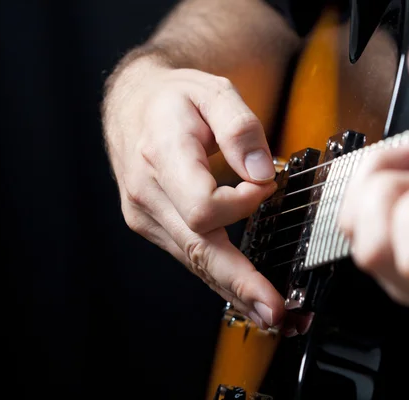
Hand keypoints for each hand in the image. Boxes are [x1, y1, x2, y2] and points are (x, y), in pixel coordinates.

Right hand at [102, 56, 283, 328]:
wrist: (133, 106)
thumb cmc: (174, 98)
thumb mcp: (212, 91)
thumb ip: (240, 127)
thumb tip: (261, 172)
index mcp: (162, 156)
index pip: (203, 205)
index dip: (243, 203)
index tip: (266, 183)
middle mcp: (148, 194)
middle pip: (199, 249)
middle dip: (240, 282)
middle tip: (275, 310)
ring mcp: (148, 215)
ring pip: (196, 262)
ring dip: (234, 290)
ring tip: (270, 312)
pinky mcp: (155, 226)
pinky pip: (192, 257)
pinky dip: (220, 278)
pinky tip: (243, 293)